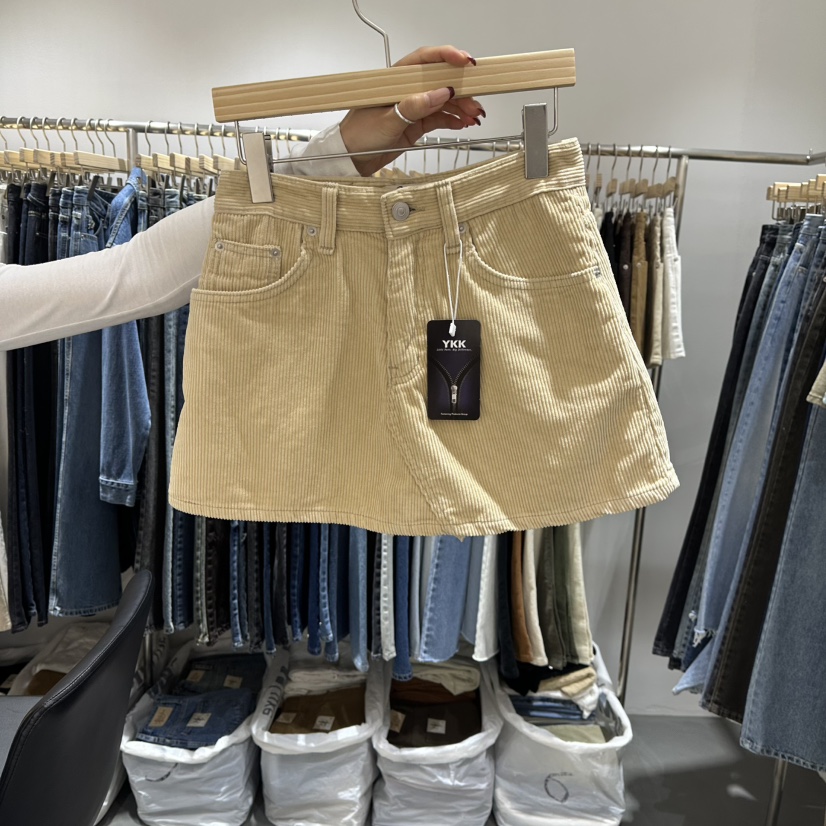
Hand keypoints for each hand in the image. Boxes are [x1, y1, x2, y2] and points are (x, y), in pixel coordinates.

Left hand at [339, 45, 485, 176]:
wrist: (351, 158)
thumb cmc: (359, 134)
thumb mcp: (386, 119)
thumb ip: (413, 106)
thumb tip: (439, 93)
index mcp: (395, 80)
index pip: (425, 60)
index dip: (446, 56)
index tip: (464, 61)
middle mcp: (407, 90)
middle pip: (440, 82)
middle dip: (461, 89)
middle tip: (475, 98)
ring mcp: (413, 107)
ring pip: (443, 101)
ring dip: (461, 107)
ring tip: (473, 115)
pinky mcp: (417, 124)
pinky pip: (440, 118)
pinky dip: (453, 120)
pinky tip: (463, 122)